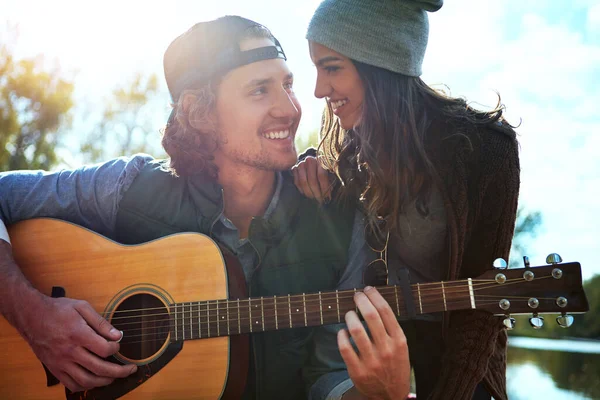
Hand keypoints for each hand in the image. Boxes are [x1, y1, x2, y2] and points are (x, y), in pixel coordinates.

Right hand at [20, 294, 136, 392]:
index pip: (104, 349)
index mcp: (78, 334)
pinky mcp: (54, 368)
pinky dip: (85, 386)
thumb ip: (101, 322)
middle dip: (119, 371)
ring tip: (114, 377)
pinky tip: (94, 380)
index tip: (118, 345)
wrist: (31, 316)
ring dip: (104, 382)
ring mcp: (61, 362)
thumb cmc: (57, 309)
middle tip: (130, 369)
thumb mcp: (82, 307)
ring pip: (86, 380)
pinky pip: (71, 384)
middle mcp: (69, 351)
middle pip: (99, 368)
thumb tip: (118, 335)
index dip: (116, 349)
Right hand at [291, 156, 332, 202]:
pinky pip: (297, 182)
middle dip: (316, 192)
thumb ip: (331, 182)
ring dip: (309, 193)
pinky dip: (302, 190)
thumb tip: (328, 197)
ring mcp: (301, 164)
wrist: (315, 165)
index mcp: (321, 159)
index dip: (324, 188)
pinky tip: (308, 194)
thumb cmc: (326, 171)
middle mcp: (310, 160)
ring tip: (314, 198)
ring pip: (303, 182)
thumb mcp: (331, 175)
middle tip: (320, 200)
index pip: (321, 176)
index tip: (327, 198)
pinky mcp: (294, 169)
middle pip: (311, 180)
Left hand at [338, 287, 409, 399]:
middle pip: (371, 317)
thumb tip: (374, 302)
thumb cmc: (395, 365)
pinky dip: (341, 335)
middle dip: (361, 301)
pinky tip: (343, 332)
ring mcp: (372, 361)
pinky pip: (345, 347)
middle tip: (356, 295)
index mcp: (399, 341)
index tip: (368, 289)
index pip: (386, 311)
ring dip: (350, 316)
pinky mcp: (358, 370)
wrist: (391, 395)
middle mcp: (387, 349)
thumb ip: (391, 328)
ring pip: (356, 330)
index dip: (375, 296)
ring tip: (349, 314)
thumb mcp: (401, 347)